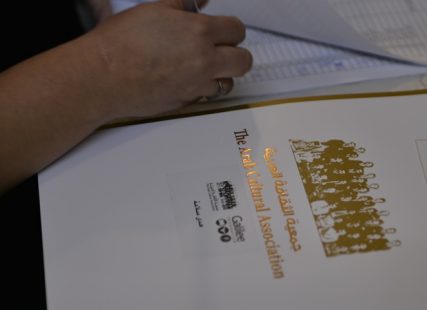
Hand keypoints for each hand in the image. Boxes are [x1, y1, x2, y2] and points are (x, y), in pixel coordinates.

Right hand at [83, 0, 252, 118]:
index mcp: (199, 31)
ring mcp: (198, 84)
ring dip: (221, 74)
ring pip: (228, 82)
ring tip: (203, 67)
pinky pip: (207, 96)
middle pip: (243, 61)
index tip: (224, 30)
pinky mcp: (188, 102)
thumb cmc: (120, 42)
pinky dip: (203, 89)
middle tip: (222, 50)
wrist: (102, 76)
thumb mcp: (154, 10)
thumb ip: (184, 4)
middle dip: (236, 54)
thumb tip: (202, 0)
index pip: (237, 30)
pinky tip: (188, 80)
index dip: (231, 29)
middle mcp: (205, 60)